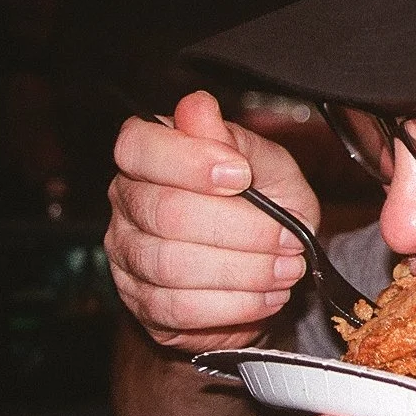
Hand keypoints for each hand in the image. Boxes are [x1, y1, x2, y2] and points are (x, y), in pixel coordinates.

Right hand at [105, 90, 318, 352]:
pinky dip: (234, 304)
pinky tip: (266, 296)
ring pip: (172, 265)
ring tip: (285, 269)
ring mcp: (128, 254)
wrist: (271, 267)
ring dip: (243, 271)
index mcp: (151, 154)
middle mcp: (128, 200)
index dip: (189, 161)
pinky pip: (180, 308)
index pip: (138, 146)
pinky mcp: (143, 302)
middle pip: (164, 212)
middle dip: (240, 229)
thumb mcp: (269, 167)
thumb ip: (236, 140)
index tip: (241, 175)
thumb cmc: (266, 207)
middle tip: (288, 239)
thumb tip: (196, 108)